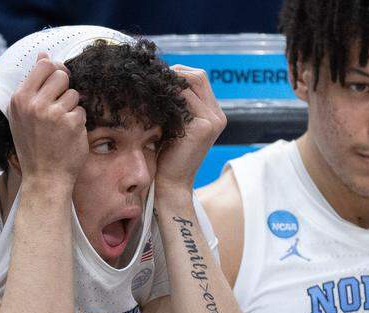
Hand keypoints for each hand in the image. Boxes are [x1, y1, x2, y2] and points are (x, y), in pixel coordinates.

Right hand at [7, 53, 87, 186]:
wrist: (44, 177)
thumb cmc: (33, 146)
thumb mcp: (22, 114)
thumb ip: (32, 85)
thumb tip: (43, 55)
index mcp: (19, 99)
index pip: (44, 65)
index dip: (54, 71)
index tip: (55, 85)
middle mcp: (34, 104)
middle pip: (61, 74)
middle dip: (64, 88)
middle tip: (57, 108)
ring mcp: (53, 113)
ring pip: (73, 93)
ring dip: (71, 107)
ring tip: (60, 125)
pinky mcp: (71, 123)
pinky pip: (81, 110)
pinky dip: (78, 122)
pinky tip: (67, 135)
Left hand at [155, 65, 226, 190]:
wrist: (169, 182)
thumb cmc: (165, 155)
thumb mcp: (172, 124)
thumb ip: (174, 104)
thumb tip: (159, 78)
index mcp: (212, 114)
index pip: (198, 79)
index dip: (178, 73)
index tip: (157, 77)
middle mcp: (217, 115)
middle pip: (198, 76)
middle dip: (174, 73)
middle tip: (153, 78)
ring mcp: (213, 120)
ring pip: (192, 83)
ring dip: (170, 83)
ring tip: (152, 88)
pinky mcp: (204, 126)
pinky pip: (185, 99)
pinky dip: (169, 96)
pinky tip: (154, 100)